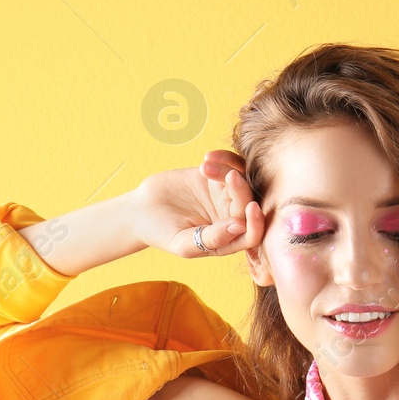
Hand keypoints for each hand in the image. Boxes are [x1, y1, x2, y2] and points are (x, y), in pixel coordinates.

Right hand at [134, 150, 265, 258]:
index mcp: (229, 240)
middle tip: (229, 176)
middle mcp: (232, 217)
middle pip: (248, 202)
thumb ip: (212, 239)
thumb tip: (240, 227)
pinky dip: (224, 157)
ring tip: (204, 166)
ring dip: (229, 169)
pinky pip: (230, 163)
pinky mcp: (216, 176)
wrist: (141, 211)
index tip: (251, 208)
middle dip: (242, 189)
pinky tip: (207, 156)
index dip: (256, 222)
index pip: (252, 233)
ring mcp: (225, 195)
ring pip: (242, 179)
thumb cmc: (161, 234)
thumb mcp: (184, 243)